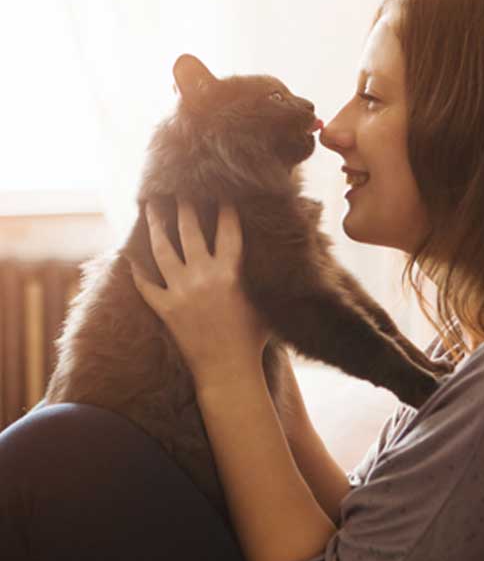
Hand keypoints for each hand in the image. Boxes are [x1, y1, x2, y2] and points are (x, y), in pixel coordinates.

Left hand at [129, 198, 270, 386]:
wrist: (229, 371)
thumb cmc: (253, 339)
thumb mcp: (264, 303)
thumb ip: (261, 278)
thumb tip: (274, 261)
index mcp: (230, 273)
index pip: (228, 231)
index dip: (225, 209)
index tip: (221, 193)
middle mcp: (203, 276)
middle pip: (190, 232)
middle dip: (185, 208)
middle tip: (179, 190)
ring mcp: (181, 292)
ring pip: (162, 251)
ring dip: (157, 226)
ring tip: (152, 208)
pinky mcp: (166, 309)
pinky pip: (146, 285)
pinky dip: (138, 271)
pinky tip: (131, 257)